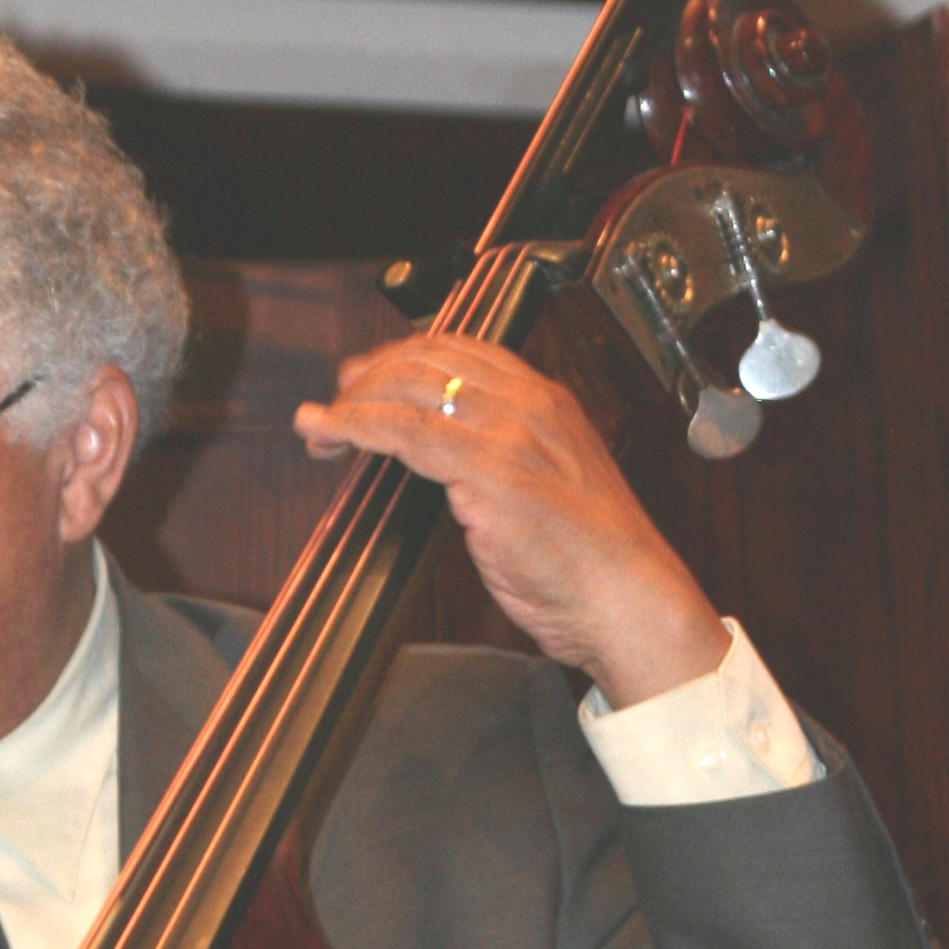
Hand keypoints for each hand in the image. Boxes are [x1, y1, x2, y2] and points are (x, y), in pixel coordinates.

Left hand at [294, 335, 728, 707]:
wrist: (630, 598)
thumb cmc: (592, 562)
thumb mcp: (549, 487)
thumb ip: (502, 461)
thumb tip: (445, 460)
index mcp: (547, 401)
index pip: (461, 349)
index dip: (402, 356)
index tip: (366, 378)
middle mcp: (528, 403)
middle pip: (426, 359)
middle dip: (368, 378)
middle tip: (335, 404)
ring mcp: (508, 433)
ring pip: (408, 388)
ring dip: (351, 403)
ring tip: (318, 425)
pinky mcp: (489, 470)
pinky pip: (404, 431)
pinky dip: (354, 425)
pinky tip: (326, 431)